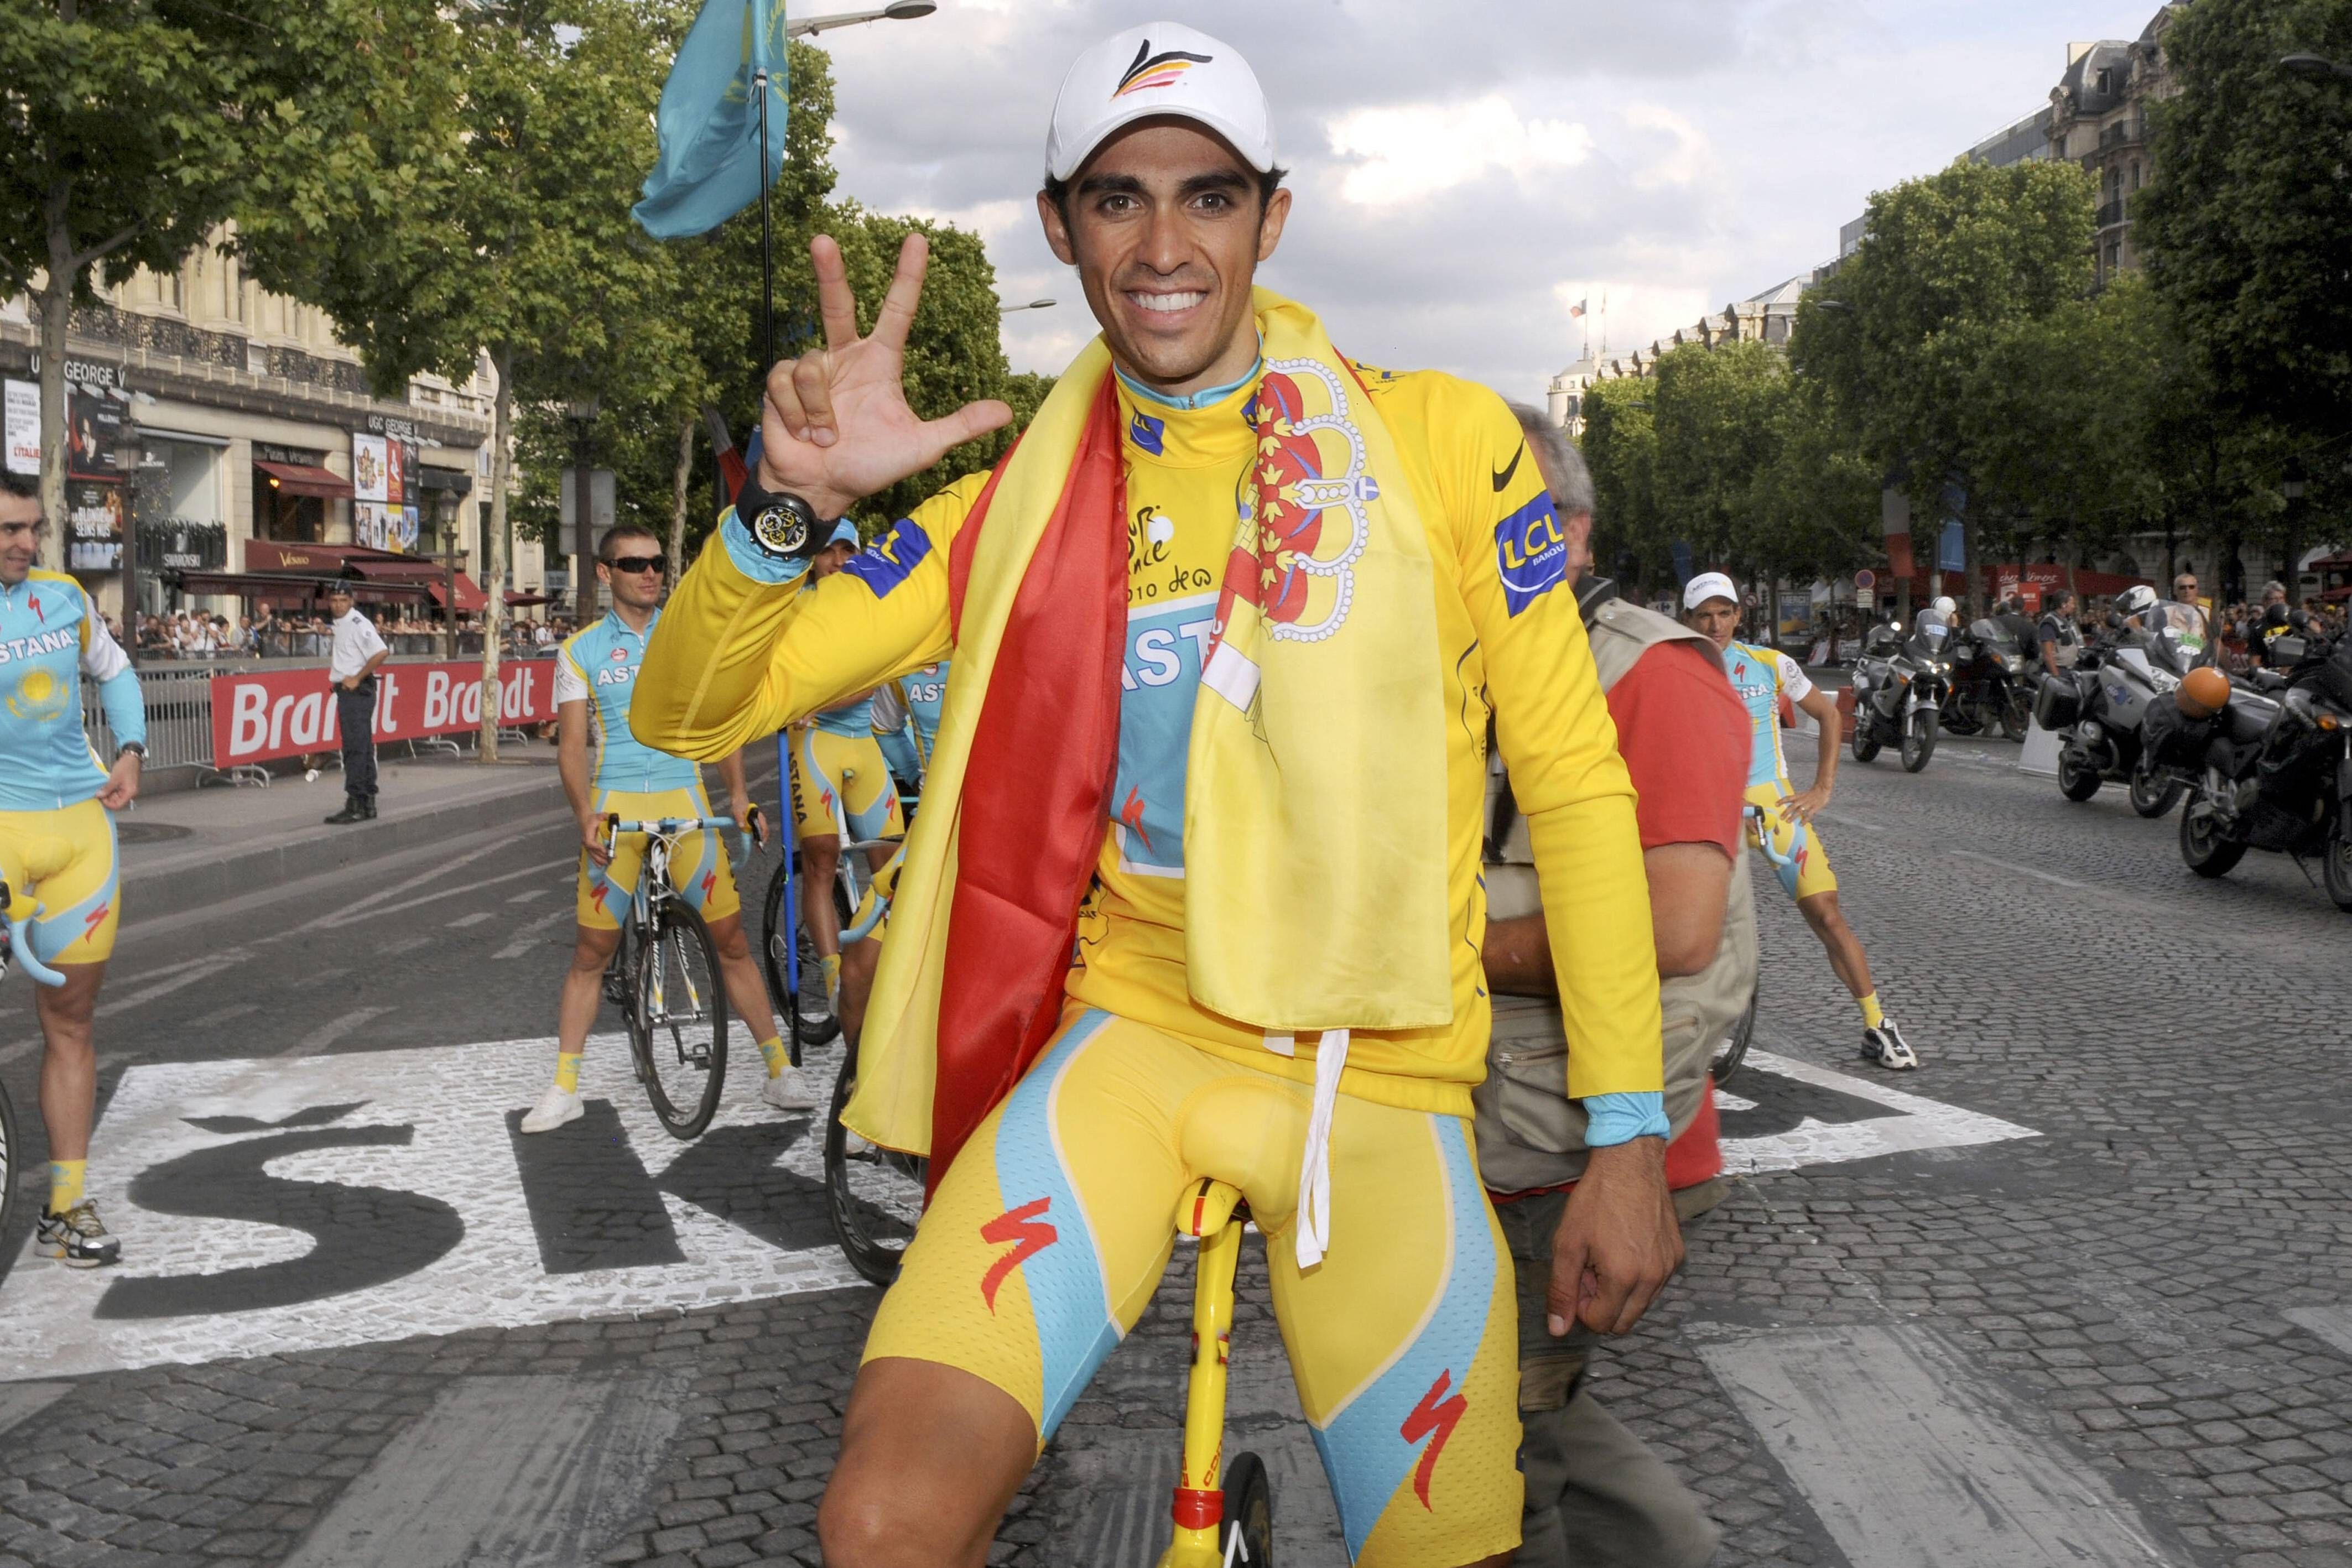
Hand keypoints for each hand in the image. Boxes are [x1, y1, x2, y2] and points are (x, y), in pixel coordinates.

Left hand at [97, 752, 140, 809]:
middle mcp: (130, 793)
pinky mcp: (125, 786)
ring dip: (108, 793)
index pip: (117, 805)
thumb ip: (107, 788)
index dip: (108, 803)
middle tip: (100, 791)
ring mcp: (127, 790)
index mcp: (129, 793)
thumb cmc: (126, 766)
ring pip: (115, 797)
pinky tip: (107, 785)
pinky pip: (116, 792)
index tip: (100, 797)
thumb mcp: (114, 778)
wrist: (131, 758)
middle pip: (116, 802)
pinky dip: (110, 790)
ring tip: (103, 786)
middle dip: (107, 798)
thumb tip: (99, 795)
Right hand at [579, 812, 612, 868]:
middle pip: (592, 851)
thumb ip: (607, 817)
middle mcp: (585, 841)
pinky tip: (600, 866)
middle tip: (611, 859)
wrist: (585, 818)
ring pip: (592, 855)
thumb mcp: (600, 816)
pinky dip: (595, 861)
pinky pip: (591, 855)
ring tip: (607, 864)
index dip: (598, 848)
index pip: (591, 843)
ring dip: (599, 860)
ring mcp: (586, 845)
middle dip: (601, 856)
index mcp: (587, 834)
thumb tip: (618, 819)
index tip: (606, 851)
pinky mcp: (588, 847)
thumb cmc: (592, 818)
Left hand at [735, 798, 765, 847]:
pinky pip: (759, 829)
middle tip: (759, 849)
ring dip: (761, 838)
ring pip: (763, 831)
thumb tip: (742, 827)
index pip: (763, 828)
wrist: (739, 799)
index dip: (763, 837)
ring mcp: (759, 819)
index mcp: (757, 816)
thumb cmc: (739, 805)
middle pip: (765, 831)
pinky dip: (758, 835)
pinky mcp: (755, 821)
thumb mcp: (737, 812)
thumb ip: (739, 819)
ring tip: (758, 846)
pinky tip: (755, 840)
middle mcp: (760, 818)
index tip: (760, 844)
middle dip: (763, 840)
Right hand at [756, 233, 1012, 518]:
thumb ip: (960, 425)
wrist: (821, 489)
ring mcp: (813, 369)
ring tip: (826, 437)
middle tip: (823, 239)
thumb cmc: (870, 465)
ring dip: (821, 409)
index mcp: (880, 362)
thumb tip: (1007, 412)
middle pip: (837, 303)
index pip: (897, 310)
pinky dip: (799, 414)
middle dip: (829, 271)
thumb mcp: (922, 446)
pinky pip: (789, 382)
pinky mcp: (782, 384)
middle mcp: (845, 356)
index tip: (917, 239)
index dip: (908, 276)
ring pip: (814, 364)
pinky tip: (803, 433)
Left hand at [1548, 1137, 1681, 1335]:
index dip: (1582, 1307)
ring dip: (1620, 1292)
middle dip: (1602, 1304)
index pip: (1602, 1323)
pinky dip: (1638, 1277)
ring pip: (1641, 1305)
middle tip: (1590, 1269)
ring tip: (1606, 1256)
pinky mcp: (1677, 1255)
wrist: (1630, 1162)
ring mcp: (1669, 1267)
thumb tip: (1557, 1330)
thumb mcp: (1568, 1244)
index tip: (1578, 1277)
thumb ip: (1562, 1290)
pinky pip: (1655, 1284)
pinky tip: (1625, 1247)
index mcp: (1625, 1278)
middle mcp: (1653, 1279)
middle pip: (1624, 1322)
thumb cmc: (1596, 1200)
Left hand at [1778, 785, 1829, 823]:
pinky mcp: (1814, 808)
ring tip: (1788, 821)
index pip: (1788, 798)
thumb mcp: (1802, 795)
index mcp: (1799, 796)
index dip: (1782, 801)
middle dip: (1786, 812)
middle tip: (1781, 817)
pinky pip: (1809, 814)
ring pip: (1799, 811)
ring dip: (1793, 816)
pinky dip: (1805, 820)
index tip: (1775, 804)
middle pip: (1792, 806)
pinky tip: (1801, 824)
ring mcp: (1808, 804)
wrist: (1822, 790)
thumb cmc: (1811, 794)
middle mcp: (1802, 800)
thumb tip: (1789, 806)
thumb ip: (1796, 800)